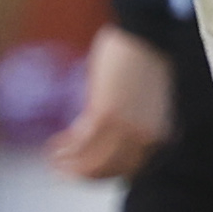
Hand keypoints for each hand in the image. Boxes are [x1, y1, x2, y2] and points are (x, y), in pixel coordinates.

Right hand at [46, 25, 174, 179]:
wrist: (147, 35)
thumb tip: (113, 142)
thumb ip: (138, 125)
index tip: (85, 173)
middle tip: (62, 172)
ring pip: (90, 163)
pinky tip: (53, 145)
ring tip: (53, 162)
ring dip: (68, 166)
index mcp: (159, 136)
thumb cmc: (147, 63)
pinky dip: (64, 148)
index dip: (102, 175)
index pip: (128, 171)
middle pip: (107, 171)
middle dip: (82, 175)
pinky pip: (79, 143)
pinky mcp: (106, 114)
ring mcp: (126, 128)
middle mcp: (144, 138)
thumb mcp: (149, 104)